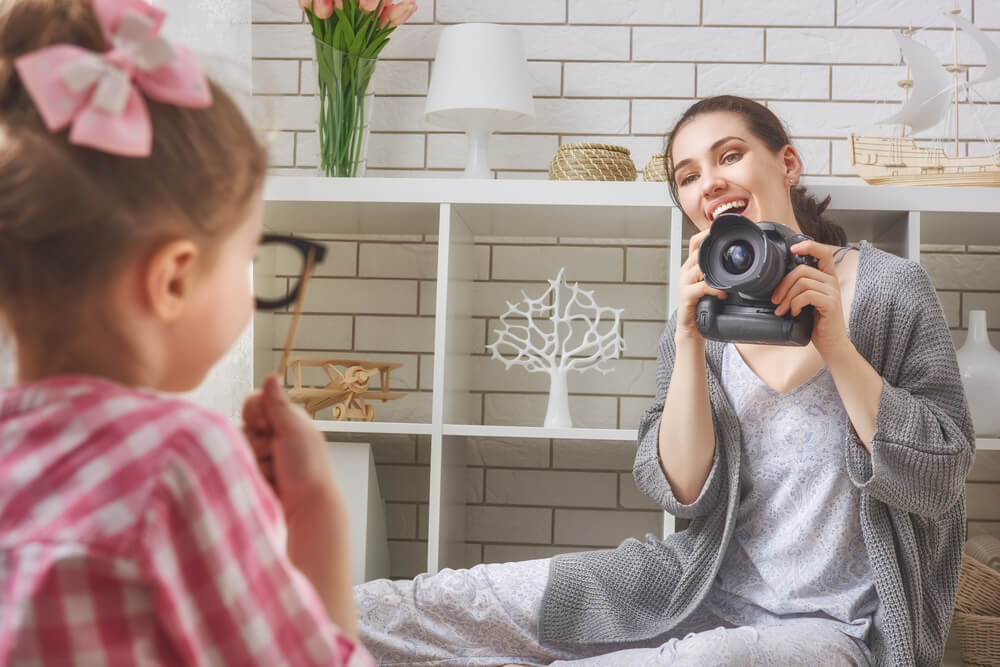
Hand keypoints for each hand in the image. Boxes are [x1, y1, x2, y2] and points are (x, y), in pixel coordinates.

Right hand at [242, 374, 339, 519]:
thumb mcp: (295, 431)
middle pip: (242, 426)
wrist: (305, 508)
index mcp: (285, 420)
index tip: (265, 425)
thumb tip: (272, 375)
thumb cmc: (308, 468)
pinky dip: (250, 474)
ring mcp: (258, 457)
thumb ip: (279, 405)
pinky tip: (265, 484)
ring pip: (237, 448)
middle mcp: (270, 436)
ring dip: (255, 461)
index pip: (254, 402)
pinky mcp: (248, 475)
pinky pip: (234, 467)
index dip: (255, 412)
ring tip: (274, 473)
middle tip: (277, 455)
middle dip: (257, 442)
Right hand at [675, 230, 727, 343]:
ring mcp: (685, 283)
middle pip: (696, 249)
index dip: (707, 232)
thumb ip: (720, 272)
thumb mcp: (712, 285)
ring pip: (699, 267)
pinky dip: (714, 289)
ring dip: (716, 271)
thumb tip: (741, 262)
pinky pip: (701, 287)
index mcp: (692, 266)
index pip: (695, 242)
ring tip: (730, 278)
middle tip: (732, 247)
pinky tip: (722, 295)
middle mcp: (686, 272)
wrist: (692, 328)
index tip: (723, 228)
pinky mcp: (686, 296)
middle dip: (713, 245)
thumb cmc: (704, 306)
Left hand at [770, 240, 849, 357]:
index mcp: (826, 277)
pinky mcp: (831, 303)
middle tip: (775, 300)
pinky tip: (794, 313)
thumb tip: (778, 281)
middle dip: (783, 285)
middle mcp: (831, 281)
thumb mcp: (806, 300)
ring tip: (782, 310)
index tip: (792, 249)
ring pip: (802, 283)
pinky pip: (806, 295)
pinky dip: (795, 304)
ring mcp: (832, 292)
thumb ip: (800, 287)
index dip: (808, 246)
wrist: (830, 343)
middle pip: (802, 270)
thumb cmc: (816, 322)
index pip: (823, 252)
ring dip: (786, 298)